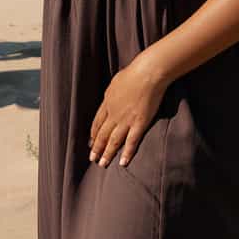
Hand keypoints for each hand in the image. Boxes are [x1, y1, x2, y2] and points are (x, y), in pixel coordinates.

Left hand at [89, 54, 167, 168]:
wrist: (147, 73)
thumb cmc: (134, 73)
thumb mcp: (116, 82)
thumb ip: (113, 93)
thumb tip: (112, 97)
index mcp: (107, 102)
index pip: (97, 122)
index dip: (94, 134)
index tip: (91, 142)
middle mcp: (114, 114)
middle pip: (102, 134)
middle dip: (97, 147)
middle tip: (93, 159)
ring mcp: (126, 120)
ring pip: (114, 141)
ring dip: (107, 153)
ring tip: (103, 164)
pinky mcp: (139, 123)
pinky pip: (131, 142)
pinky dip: (127, 153)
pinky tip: (123, 163)